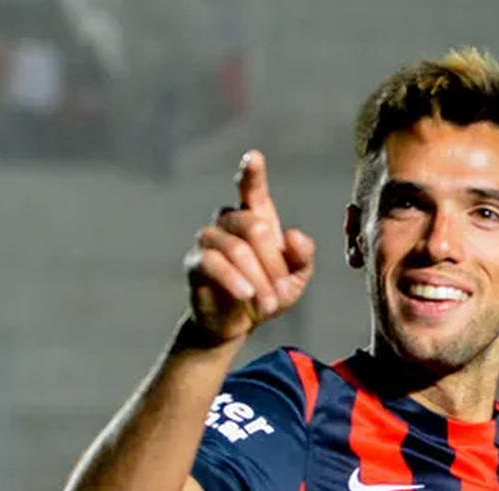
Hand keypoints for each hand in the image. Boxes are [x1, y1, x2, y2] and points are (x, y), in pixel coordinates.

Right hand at [183, 150, 314, 343]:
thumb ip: (303, 258)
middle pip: (253, 225)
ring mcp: (209, 240)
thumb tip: (295, 236)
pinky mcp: (195, 263)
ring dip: (257, 278)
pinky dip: (233, 279)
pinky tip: (245, 295)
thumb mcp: (295, 280)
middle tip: (282, 294)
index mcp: (256, 218)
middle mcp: (229, 222)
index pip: (252, 189)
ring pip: (234, 247)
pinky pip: (212, 262)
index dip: (252, 173)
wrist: (237, 324)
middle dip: (272, 262)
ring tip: (270, 304)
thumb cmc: (267, 294)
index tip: (253, 158)